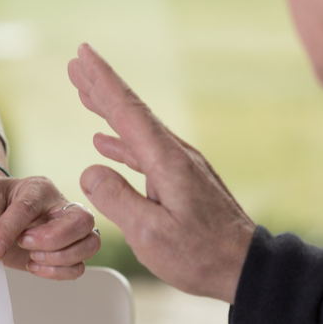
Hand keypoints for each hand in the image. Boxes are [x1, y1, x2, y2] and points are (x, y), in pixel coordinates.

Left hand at [0, 171, 99, 280]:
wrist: (0, 209)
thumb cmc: (0, 201)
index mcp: (41, 189)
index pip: (32, 206)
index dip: (11, 228)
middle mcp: (61, 208)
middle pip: (82, 221)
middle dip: (52, 240)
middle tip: (23, 243)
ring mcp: (69, 231)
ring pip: (90, 245)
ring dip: (59, 258)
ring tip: (32, 256)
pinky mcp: (66, 253)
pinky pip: (78, 267)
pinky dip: (58, 272)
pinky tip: (34, 265)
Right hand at [68, 43, 255, 303]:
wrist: (245, 267)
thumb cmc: (200, 255)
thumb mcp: (149, 233)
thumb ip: (115, 198)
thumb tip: (90, 169)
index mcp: (166, 162)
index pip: (127, 112)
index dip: (102, 82)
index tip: (83, 55)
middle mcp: (175, 155)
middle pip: (131, 111)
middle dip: (101, 85)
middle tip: (77, 62)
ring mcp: (180, 167)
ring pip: (136, 129)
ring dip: (108, 110)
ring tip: (85, 94)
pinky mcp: (182, 180)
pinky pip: (143, 150)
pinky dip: (120, 141)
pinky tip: (105, 143)